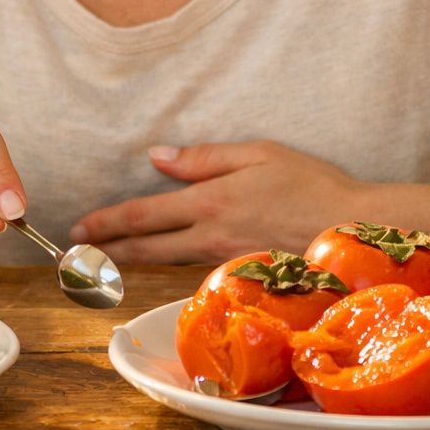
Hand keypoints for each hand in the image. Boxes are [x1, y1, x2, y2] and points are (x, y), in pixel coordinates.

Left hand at [69, 141, 366, 263]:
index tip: (79, 229)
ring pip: (170, 262)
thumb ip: (204, 158)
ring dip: (134, 262)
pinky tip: (163, 264)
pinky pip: (198, 270)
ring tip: (105, 261)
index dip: (108, 223)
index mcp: (211, 202)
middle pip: (148, 249)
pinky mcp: (243, 276)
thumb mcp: (258, 153)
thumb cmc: (311, 184)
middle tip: (75, 257)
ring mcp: (226, 261)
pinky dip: (172, 268)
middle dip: (108, 252)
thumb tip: (158, 157)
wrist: (354, 229)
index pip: (145, 215)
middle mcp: (212, 236)